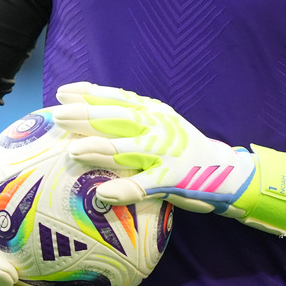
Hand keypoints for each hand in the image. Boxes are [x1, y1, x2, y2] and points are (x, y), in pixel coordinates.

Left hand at [50, 82, 285, 236]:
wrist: (225, 172)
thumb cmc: (181, 150)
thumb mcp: (159, 126)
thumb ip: (131, 121)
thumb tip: (88, 114)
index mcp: (154, 112)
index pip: (118, 98)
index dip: (91, 94)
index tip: (63, 92)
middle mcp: (159, 127)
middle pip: (119, 119)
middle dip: (87, 116)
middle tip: (59, 115)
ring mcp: (167, 152)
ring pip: (129, 149)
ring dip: (100, 150)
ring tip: (73, 151)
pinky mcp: (174, 178)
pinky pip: (146, 185)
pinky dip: (125, 188)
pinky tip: (104, 193)